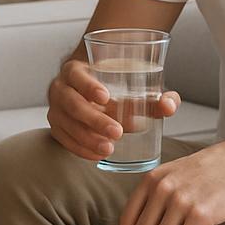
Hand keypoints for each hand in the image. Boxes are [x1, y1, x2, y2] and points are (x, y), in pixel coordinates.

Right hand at [47, 59, 179, 161]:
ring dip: (86, 138)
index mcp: (75, 69)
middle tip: (117, 132)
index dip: (89, 85)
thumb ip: (155, 96)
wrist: (89, 87)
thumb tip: (169, 106)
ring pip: (66, 124)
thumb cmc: (113, 84)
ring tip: (109, 148)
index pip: (77, 75)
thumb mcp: (132, 85)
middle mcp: (61, 87)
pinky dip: (79, 148)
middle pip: (72, 103)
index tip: (107, 97)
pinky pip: (63, 139)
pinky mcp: (57, 126)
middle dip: (94, 119)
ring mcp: (56, 108)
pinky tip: (96, 155)